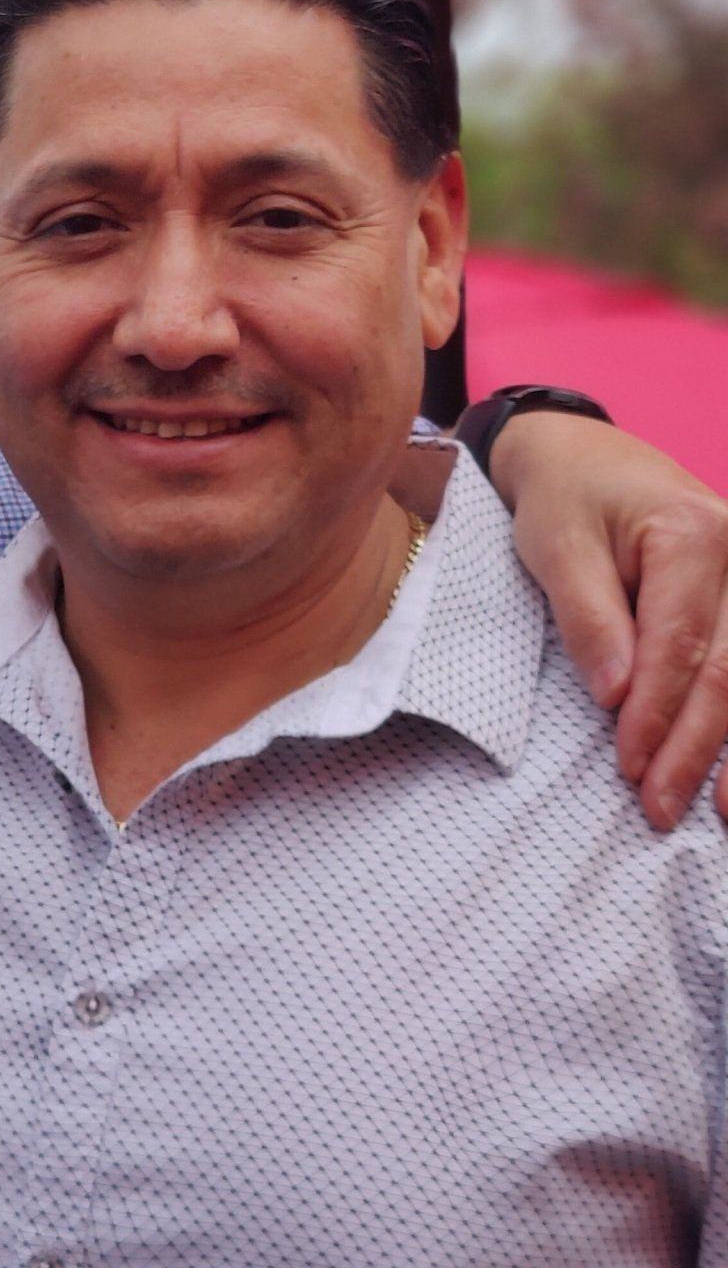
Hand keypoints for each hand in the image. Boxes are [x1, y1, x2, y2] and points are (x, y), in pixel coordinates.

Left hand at [494, 411, 727, 829]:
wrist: (582, 455)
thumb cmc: (563, 499)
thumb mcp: (556, 548)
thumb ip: (589, 618)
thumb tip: (618, 695)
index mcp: (694, 533)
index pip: (682, 643)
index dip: (656, 712)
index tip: (630, 768)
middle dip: (696, 746)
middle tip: (660, 808)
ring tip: (722, 812)